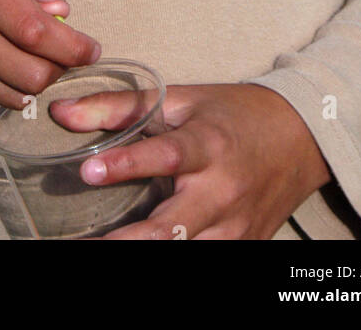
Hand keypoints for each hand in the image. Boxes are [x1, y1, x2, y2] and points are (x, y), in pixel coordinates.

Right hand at [0, 0, 101, 108]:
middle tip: (67, 55)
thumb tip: (62, 16)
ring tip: (38, 60)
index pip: (34, 31)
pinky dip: (3, 85)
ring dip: (33, 82)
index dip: (72, 47)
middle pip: (27, 72)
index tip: (92, 48)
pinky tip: (3, 62)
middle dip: (57, 69)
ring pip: (8, 93)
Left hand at [49, 81, 332, 239]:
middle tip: (83, 244)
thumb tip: (60, 111)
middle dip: (128, 242)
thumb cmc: (232, 115)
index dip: (128, 163)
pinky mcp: (242, 248)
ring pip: (187, 254)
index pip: (166, 156)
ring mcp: (234, 228)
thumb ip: (119, 107)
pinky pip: (203, 261)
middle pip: (174, 228)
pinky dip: (171, 260)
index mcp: (208, 145)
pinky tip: (136, 254)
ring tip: (98, 250)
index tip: (88, 170)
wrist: (299, 138)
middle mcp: (222, 191)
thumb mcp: (180, 99)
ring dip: (143, 255)